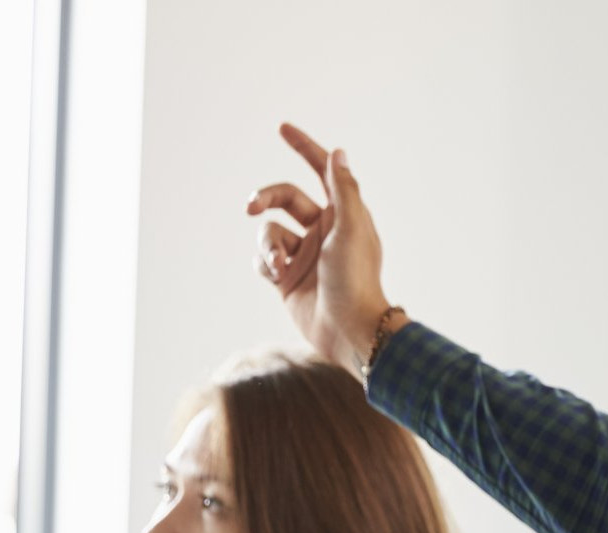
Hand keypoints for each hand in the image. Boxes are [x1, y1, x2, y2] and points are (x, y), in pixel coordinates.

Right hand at [247, 123, 396, 375]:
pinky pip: (263, 258)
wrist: (348, 329)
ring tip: (279, 265)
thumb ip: (344, 188)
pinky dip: (264, 263)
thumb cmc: (356, 278)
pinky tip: (277, 276)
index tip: (283, 128)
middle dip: (264, 198)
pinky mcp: (287, 277)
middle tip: (250, 206)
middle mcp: (322, 231)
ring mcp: (303, 254)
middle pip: (284, 197)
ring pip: (268, 231)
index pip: (322, 171)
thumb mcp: (352, 227)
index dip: (305, 148)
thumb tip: (338, 152)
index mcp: (343, 215)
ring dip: (267, 244)